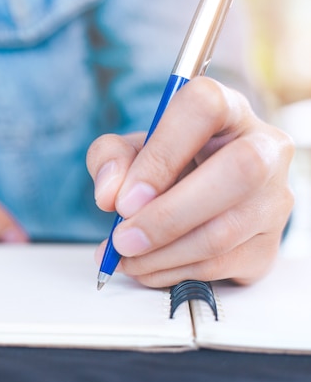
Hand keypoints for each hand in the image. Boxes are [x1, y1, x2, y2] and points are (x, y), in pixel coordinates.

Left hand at [86, 77, 293, 287]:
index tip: (124, 198)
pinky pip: (219, 265)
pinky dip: (171, 272)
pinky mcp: (268, 245)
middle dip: (166, 216)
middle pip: (236, 172)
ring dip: (161, 254)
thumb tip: (109, 195)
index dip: (161, 155)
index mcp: (227, 109)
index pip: (204, 109)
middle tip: (123, 240)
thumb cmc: (165, 165)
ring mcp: (273, 200)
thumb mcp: (129, 151)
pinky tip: (144, 267)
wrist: (196, 197)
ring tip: (123, 256)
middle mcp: (264, 148)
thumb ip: (110, 158)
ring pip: (223, 232)